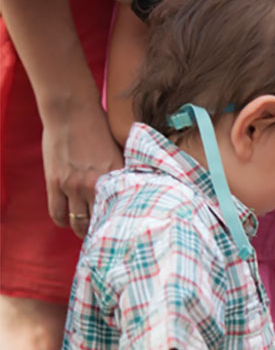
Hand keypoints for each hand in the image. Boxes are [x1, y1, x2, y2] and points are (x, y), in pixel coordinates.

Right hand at [41, 104, 123, 237]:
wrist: (72, 111)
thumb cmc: (100, 128)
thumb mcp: (121, 151)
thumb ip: (128, 171)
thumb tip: (144, 188)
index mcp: (118, 176)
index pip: (124, 211)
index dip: (124, 225)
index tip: (127, 233)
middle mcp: (97, 184)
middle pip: (102, 222)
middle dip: (104, 233)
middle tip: (106, 238)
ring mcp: (74, 185)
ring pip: (79, 222)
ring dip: (83, 231)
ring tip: (87, 234)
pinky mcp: (55, 182)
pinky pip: (58, 213)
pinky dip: (64, 221)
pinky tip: (69, 222)